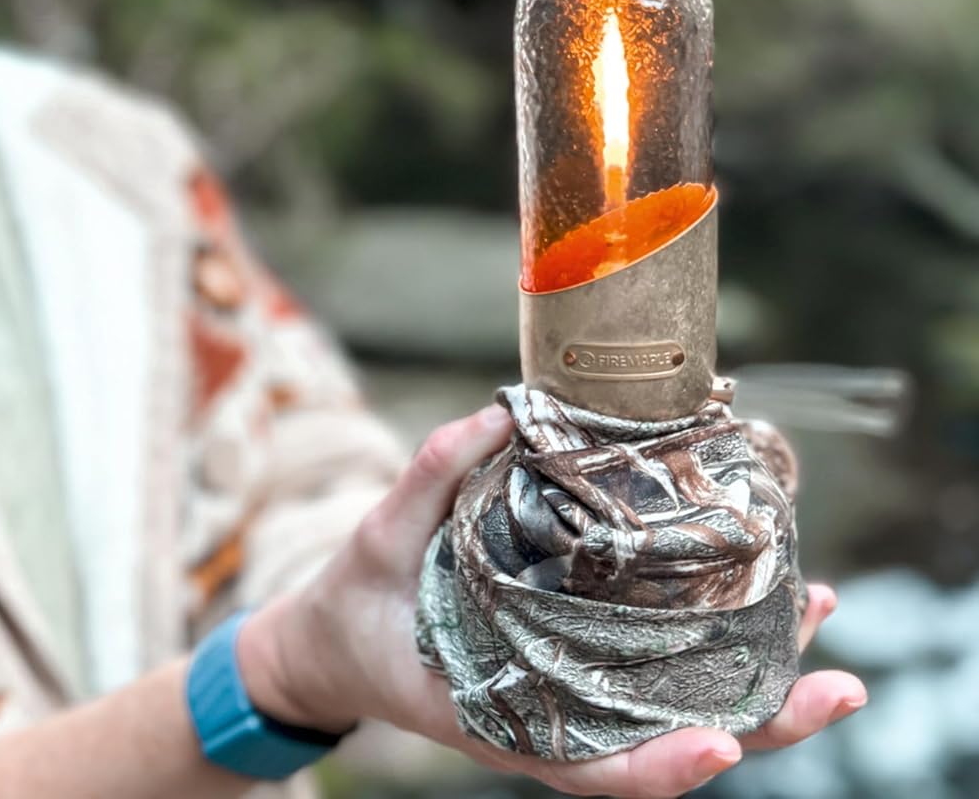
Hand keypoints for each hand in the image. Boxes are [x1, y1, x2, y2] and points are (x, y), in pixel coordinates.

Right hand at [239, 406, 865, 797]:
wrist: (340, 639)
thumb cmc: (358, 603)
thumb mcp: (378, 540)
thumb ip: (430, 479)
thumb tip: (495, 415)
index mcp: (500, 713)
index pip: (588, 768)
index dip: (656, 768)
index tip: (719, 745)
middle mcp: (553, 712)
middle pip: (667, 740)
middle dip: (760, 723)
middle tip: (838, 682)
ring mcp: (572, 685)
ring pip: (678, 699)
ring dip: (758, 671)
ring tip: (818, 608)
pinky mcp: (578, 651)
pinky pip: (655, 656)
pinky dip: (714, 631)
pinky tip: (757, 587)